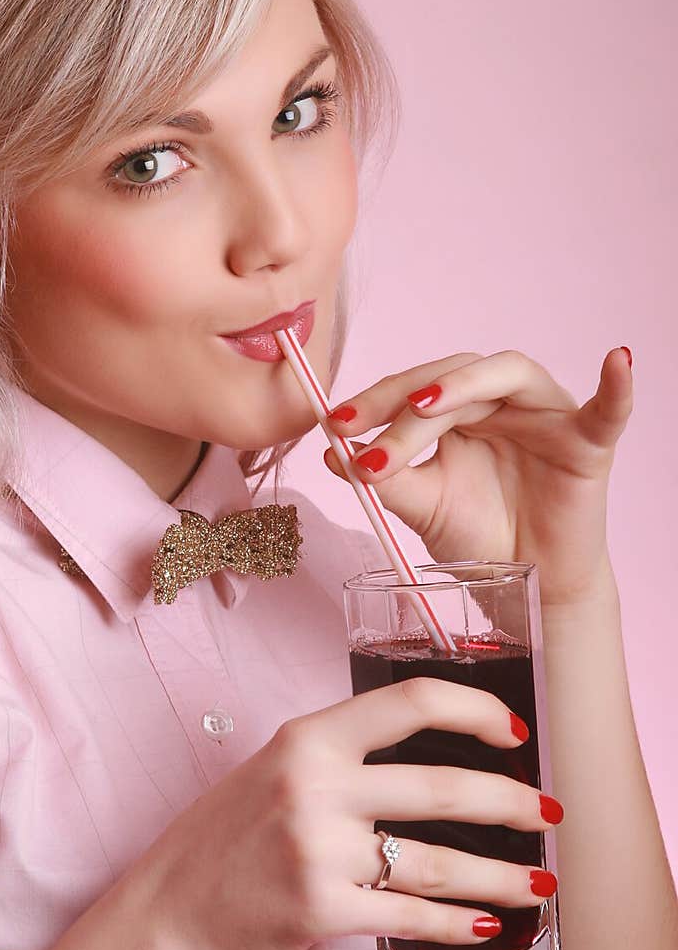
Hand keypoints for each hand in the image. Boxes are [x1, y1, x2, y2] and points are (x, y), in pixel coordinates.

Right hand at [129, 681, 560, 949]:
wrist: (174, 908)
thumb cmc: (230, 836)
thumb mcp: (278, 767)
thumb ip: (344, 755)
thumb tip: (432, 755)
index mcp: (308, 737)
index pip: (410, 703)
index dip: (474, 709)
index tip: (512, 730)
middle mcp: (314, 784)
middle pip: (441, 785)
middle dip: (511, 802)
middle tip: (547, 812)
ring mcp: (317, 848)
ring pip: (437, 860)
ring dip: (500, 876)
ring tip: (537, 883)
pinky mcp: (320, 908)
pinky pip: (409, 915)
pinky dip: (456, 923)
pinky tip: (485, 922)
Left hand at [323, 348, 633, 606]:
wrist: (525, 589)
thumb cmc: (478, 539)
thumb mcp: (421, 506)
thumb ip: (384, 477)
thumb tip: (331, 452)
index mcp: (460, 412)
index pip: (415, 388)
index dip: (374, 400)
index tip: (334, 423)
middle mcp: (501, 403)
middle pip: (452, 378)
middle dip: (402, 403)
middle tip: (360, 428)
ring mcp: (546, 417)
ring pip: (508, 374)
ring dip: (463, 383)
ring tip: (425, 405)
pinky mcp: (589, 444)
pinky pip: (608, 410)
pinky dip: (617, 387)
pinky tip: (618, 361)